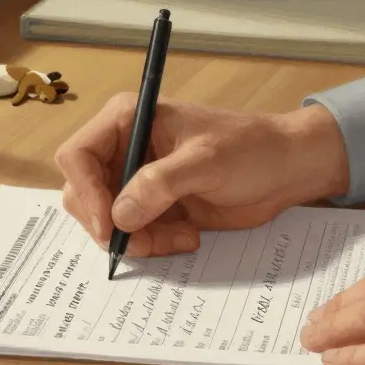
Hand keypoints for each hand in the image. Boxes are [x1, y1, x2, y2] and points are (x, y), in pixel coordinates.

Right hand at [55, 95, 349, 256]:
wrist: (286, 170)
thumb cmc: (251, 149)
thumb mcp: (206, 161)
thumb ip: (159, 184)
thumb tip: (119, 215)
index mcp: (128, 119)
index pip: (78, 155)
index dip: (86, 193)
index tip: (108, 225)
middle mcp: (125, 148)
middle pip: (83, 193)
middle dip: (109, 223)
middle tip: (143, 242)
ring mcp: (137, 180)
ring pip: (107, 220)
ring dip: (138, 239)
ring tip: (180, 237)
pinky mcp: (154, 206)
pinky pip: (134, 234)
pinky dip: (154, 244)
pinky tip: (188, 237)